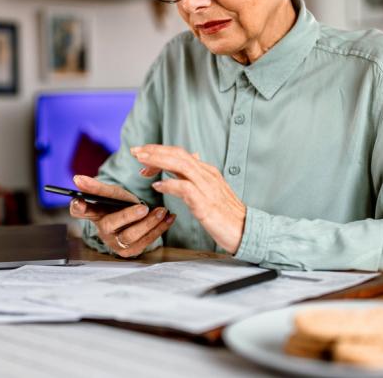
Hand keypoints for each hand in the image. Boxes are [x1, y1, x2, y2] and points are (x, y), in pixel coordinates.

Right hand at [69, 175, 175, 257]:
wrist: (136, 219)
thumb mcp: (111, 193)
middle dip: (128, 216)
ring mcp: (116, 243)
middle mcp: (102, 230)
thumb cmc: (119, 205)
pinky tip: (170, 218)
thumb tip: (76, 178)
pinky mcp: (130, 250)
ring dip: (149, 223)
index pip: (79, 211)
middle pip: (111, 224)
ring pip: (131, 236)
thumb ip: (97, 187)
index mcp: (94, 213)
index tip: (79, 201)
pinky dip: (160, 228)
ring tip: (162, 211)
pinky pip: (146, 241)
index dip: (78, 207)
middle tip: (143, 207)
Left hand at [131, 145, 245, 253]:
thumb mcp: (212, 191)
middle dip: (154, 151)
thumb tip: (191, 158)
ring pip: (181, 165)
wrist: (248, 231)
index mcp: (207, 172)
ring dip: (159, 162)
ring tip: (141, 164)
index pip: (180, 154)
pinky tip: (157, 186)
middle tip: (135, 151)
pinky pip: (186, 188)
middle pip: (178, 155)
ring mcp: (208, 188)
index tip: (141, 154)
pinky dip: (170, 184)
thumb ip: (198, 176)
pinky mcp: (207, 204)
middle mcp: (208, 175)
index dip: (159, 152)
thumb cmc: (227, 214)